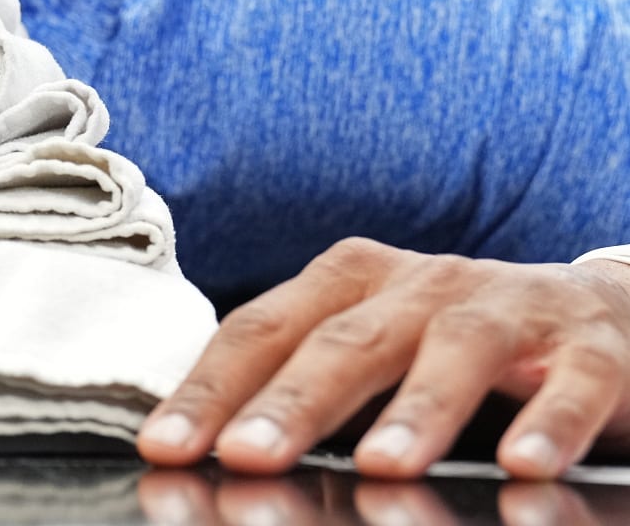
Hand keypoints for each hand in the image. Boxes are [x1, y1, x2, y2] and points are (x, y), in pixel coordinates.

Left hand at [136, 237, 629, 478]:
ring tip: (381, 467)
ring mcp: (507, 307)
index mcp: (349, 282)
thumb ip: (304, 394)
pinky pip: (574, 379)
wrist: (596, 315)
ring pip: (456, 348)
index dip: (210, 388)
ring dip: (418, 408)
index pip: (262, 331)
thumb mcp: (370, 353)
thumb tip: (216, 453)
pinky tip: (526, 465)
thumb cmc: (448, 345)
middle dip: (292, 400)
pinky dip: (552, 421)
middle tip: (246, 454)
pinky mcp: (590, 345)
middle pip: (345, 338)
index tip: (164, 445)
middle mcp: (420, 284)